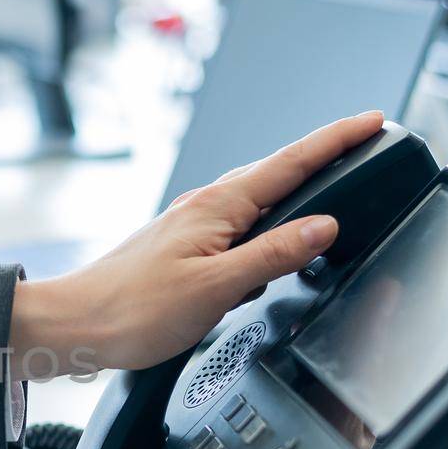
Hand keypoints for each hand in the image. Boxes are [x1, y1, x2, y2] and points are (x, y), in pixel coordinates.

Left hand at [9, 111, 383, 376]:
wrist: (75, 327)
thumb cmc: (132, 310)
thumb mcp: (216, 287)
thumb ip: (273, 255)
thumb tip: (323, 227)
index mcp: (218, 207)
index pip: (292, 162)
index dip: (337, 140)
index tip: (372, 121)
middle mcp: (205, 207)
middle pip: (277, 173)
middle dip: (323, 158)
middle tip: (362, 145)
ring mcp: (192, 226)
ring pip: (256, 200)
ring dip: (294, 191)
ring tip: (328, 186)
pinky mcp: (182, 248)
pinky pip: (237, 227)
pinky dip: (265, 226)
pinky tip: (269, 244)